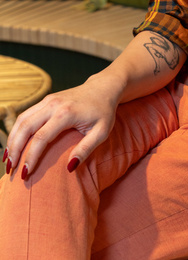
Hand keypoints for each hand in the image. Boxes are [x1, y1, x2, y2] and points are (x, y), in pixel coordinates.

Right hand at [5, 72, 121, 176]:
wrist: (104, 88)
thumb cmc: (104, 112)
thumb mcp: (102, 132)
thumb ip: (86, 149)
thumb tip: (69, 168)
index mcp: (66, 113)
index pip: (41, 138)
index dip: (30, 157)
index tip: (25, 174)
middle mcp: (53, 104)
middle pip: (25, 128)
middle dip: (15, 150)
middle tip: (10, 171)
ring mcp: (48, 100)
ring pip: (21, 120)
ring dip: (12, 140)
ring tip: (8, 160)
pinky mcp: (46, 100)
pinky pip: (26, 115)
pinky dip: (17, 130)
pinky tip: (13, 144)